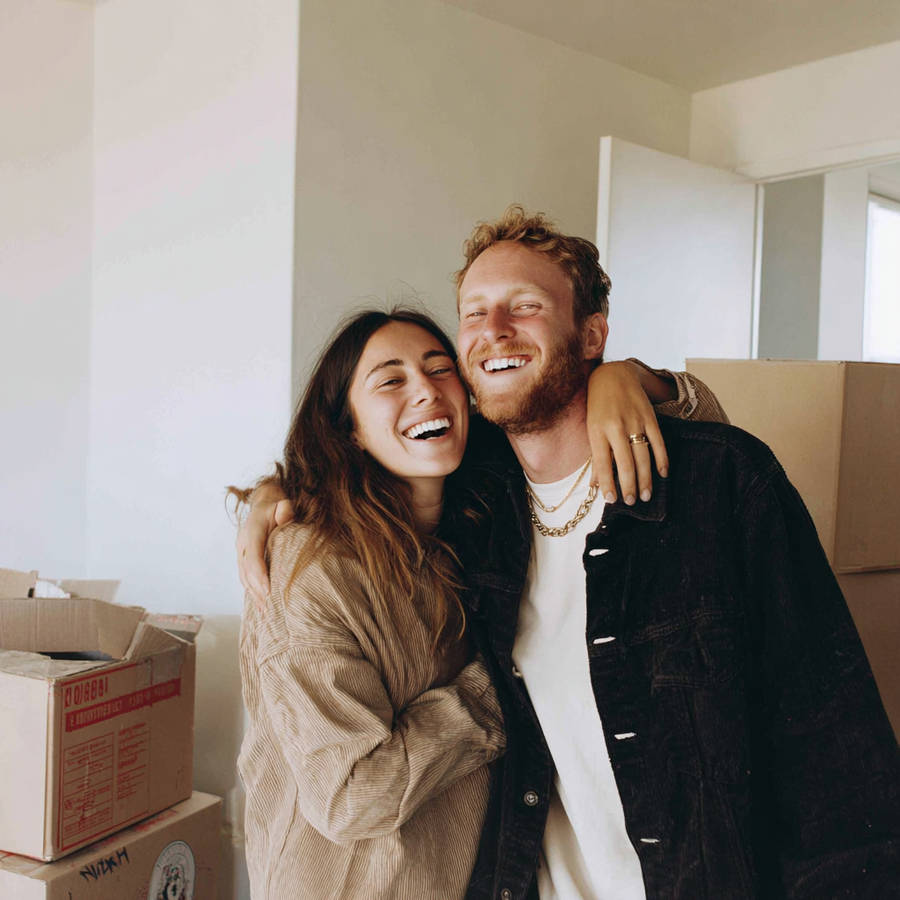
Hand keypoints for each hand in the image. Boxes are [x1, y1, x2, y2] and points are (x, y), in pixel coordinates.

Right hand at [236, 481, 291, 608]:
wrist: (264, 504)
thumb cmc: (276, 506)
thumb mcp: (282, 503)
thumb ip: (284, 509)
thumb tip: (284, 514)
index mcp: (251, 531)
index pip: (253, 556)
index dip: (259, 574)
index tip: (268, 590)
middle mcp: (243, 544)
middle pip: (247, 571)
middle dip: (257, 590)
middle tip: (270, 607)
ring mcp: (241, 552)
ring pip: (244, 577)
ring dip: (254, 595)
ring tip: (265, 612)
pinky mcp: (244, 559)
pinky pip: (245, 578)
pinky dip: (252, 592)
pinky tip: (260, 606)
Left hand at [587, 361, 669, 504]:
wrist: (613, 375)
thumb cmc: (598, 407)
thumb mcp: (591, 430)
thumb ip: (596, 458)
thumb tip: (596, 486)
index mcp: (597, 431)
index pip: (601, 462)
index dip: (607, 482)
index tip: (611, 500)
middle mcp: (615, 426)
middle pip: (625, 462)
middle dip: (629, 485)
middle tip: (633, 502)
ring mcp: (634, 421)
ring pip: (643, 455)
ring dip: (646, 478)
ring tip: (646, 495)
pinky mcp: (649, 416)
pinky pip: (658, 441)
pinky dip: (662, 459)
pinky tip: (662, 474)